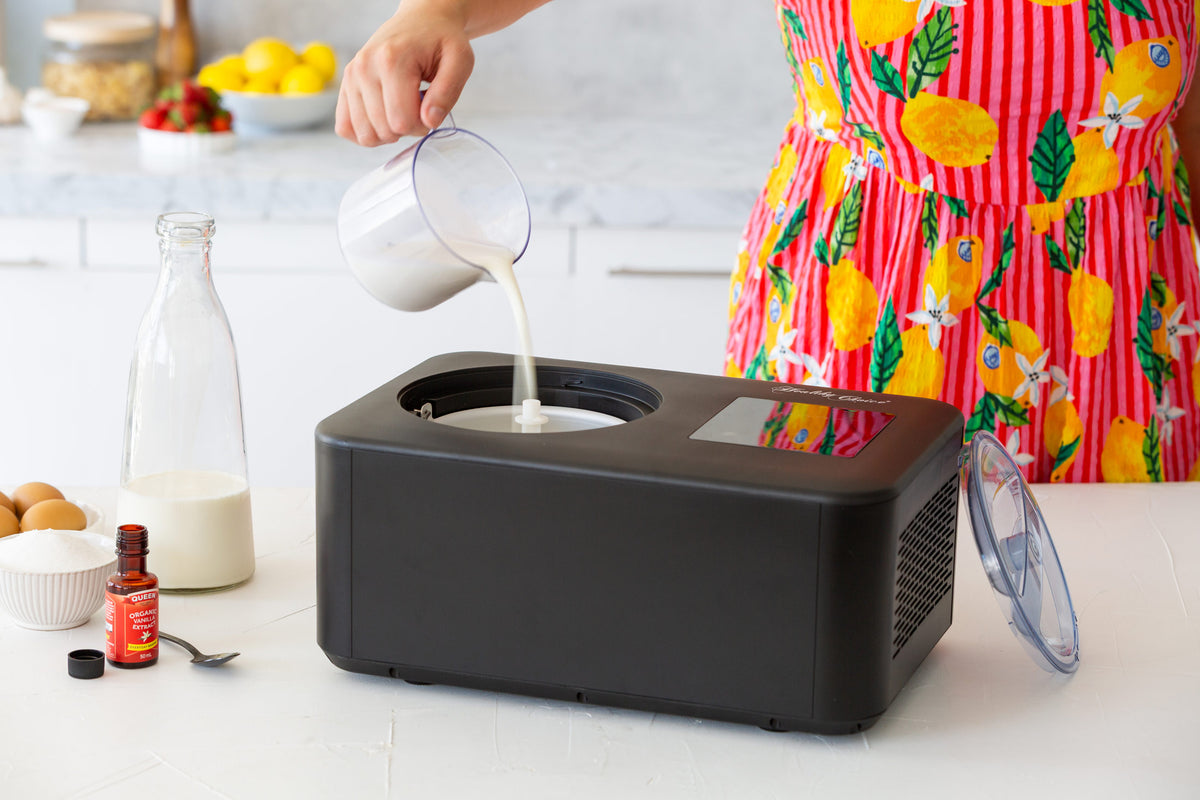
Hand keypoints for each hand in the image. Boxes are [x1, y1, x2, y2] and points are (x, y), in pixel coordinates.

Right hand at [335, 2, 474, 145]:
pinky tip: (384, 119)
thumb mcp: (460, 60)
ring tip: (401, 110)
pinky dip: (366, 132)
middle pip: (383, 130)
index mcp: (392, 61)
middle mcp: (365, 68)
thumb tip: (430, 122)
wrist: (421, 20)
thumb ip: (448, 93)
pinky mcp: (346, 84)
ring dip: (387, 133)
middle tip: (418, 108)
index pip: (401, 122)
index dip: (422, 127)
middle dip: (407, 130)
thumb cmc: (441, 40)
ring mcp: (351, 76)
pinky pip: (345, 127)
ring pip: (363, 134)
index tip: (430, 111)